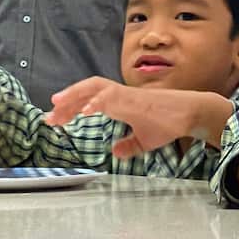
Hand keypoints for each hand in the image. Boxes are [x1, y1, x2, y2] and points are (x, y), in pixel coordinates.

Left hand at [47, 77, 231, 157]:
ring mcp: (126, 95)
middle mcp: (119, 96)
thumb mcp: (144, 141)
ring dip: (75, 95)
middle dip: (66, 102)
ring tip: (57, 104)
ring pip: (95, 86)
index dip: (69, 108)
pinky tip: (85, 111)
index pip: (88, 100)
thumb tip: (115, 151)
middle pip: (86, 90)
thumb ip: (128, 145)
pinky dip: (97, 101)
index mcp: (119, 103)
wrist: (190, 114)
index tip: (54, 119)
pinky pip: (112, 96)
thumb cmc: (169, 124)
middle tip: (49, 117)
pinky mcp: (135, 98)